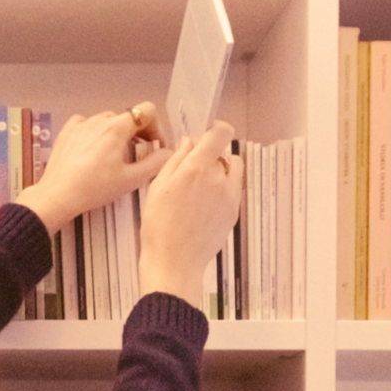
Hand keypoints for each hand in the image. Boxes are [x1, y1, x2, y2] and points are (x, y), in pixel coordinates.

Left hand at [15, 101, 172, 233]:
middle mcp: (99, 120)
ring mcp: (80, 124)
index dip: (155, 126)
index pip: (146, 110)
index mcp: (117, 127)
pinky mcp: (66, 131)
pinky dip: (94, 132)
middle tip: (137, 153)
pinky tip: (93, 148)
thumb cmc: (94, 188)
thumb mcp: (130, 179)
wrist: (58, 195)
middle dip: (137, 132)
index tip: (153, 144)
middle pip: (127, 117)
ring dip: (116, 133)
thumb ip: (155, 163)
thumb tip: (168, 152)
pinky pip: (86, 124)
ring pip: (106, 120)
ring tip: (114, 154)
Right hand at [138, 121, 243, 308]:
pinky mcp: (234, 211)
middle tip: (190, 170)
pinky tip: (201, 205)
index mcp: (196, 169)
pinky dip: (222, 189)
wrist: (174, 261)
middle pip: (223, 153)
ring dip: (220, 171)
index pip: (220, 134)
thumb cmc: (159, 227)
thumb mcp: (156, 188)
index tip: (207, 133)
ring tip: (199, 188)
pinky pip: (232, 189)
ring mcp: (229, 196)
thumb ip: (174, 161)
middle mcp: (218, 179)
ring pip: (231, 170)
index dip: (216, 129)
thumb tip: (187, 143)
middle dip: (209, 156)